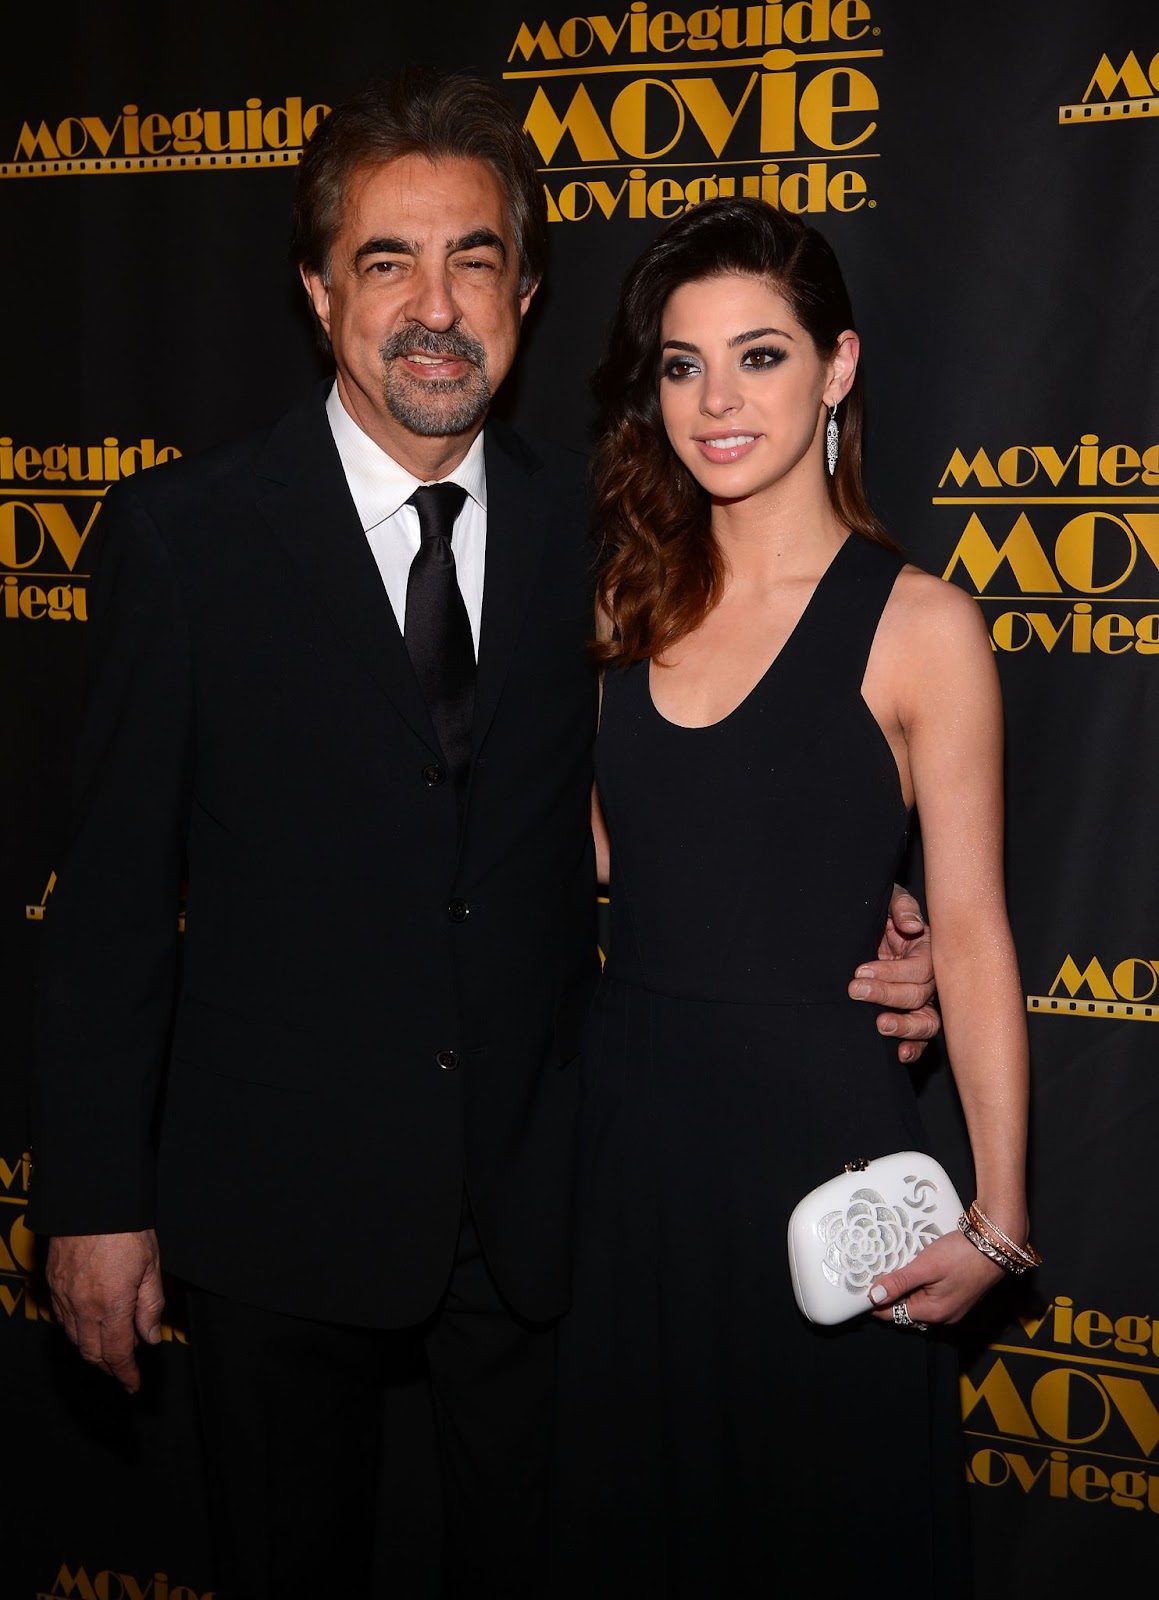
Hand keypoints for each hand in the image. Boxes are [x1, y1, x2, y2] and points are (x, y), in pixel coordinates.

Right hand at [46, 1230, 163, 1393]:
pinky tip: (89, 1327)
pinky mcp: (54, 1283)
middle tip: (123, 1372)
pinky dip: (76, 1331)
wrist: (92, 1201)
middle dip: (109, 1367)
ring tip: (109, 1352)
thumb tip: (149, 1338)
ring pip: (75, 1338)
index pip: (117, 1354)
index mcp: (111, 1305)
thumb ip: (150, 1306)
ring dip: (92, 1351)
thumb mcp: (152, 1266)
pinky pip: (63, 1319)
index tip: (133, 1385)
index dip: (126, 1374)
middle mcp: (83, 1306)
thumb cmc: (126, 1229)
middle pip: (93, 1352)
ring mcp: (65, 1295)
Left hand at [848, 884, 940, 1062]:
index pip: (920, 967)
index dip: (893, 971)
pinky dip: (913, 1048)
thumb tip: (911, 925)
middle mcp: (927, 977)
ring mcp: (918, 999)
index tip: (860, 970)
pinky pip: (919, 1038)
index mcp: (926, 949)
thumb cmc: (877, 909)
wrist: (857, 923)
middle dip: (888, 994)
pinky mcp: (906, 1016)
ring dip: (905, 1026)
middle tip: (855, 990)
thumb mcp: (888, 898)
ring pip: (926, 1021)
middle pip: (921, 995)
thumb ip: (900, 907)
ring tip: (880, 1025)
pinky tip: (900, 1054)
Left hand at [866, 1230, 1004, 1327]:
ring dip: (904, 1286)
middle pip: (905, 1308)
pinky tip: (914, 1266)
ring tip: (893, 1266)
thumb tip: (874, 1297)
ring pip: (917, 1300)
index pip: (893, 1315)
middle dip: (889, 1293)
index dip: (875, 1302)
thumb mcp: (926, 1266)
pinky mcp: (957, 1293)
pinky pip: (930, 1293)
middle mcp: (943, 1315)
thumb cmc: (964, 1255)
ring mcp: (952, 1305)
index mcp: (934, 1313)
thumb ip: (899, 1282)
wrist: (996, 1244)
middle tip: (875, 1272)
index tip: (860, 1288)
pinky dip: (919, 1283)